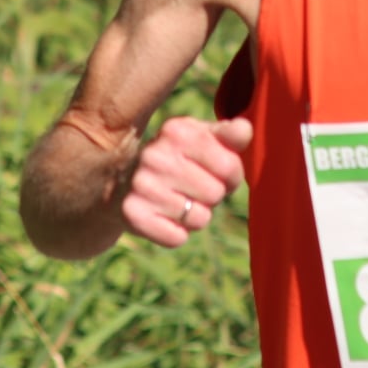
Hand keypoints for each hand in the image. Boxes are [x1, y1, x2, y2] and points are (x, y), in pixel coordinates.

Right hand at [120, 116, 251, 247]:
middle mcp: (155, 155)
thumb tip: (245, 130)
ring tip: (176, 200)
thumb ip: (229, 134)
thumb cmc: (177, 159)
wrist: (123, 183)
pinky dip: (176, 233)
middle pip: (216, 194)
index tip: (213, 172)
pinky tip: (163, 216)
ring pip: (199, 219)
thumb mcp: (201, 138)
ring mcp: (141, 185)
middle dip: (212, 196)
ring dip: (194, 216)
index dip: (230, 176)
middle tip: (192, 188)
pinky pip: (177, 238)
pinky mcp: (132, 214)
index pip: (230, 167)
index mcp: (177, 131)